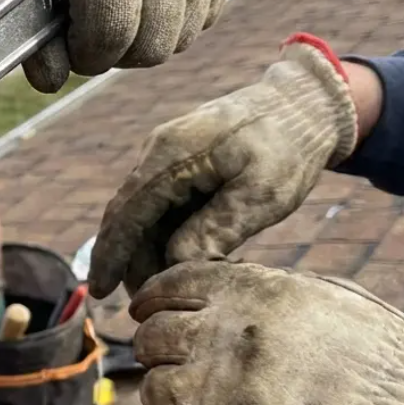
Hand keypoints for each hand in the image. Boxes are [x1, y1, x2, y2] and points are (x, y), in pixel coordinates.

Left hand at [0, 0, 236, 92]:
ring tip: (114, 5)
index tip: (66, 41)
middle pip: (155, 44)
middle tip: (87, 28)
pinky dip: (176, 15)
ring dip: (146, 36)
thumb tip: (48, 83)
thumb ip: (21, 13)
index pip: (113, 32)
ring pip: (184, 34)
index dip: (84, 54)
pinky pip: (208, 8)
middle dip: (115, 51)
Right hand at [87, 35, 357, 298]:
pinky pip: (162, 202)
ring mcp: (169, 155)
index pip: (127, 214)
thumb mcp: (261, 193)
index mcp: (171, 157)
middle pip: (128, 215)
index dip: (111, 255)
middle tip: (143, 301)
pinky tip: (178, 257)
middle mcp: (160, 153)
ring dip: (148, 248)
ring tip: (163, 285)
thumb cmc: (289, 147)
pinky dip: (163, 232)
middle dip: (129, 259)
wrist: (304, 103)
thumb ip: (218, 227)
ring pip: (144, 211)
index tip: (99, 292)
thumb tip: (176, 263)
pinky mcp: (183, 161)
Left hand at [131, 261, 403, 404]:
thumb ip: (255, 292)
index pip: (167, 287)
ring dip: (168, 394)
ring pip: (154, 389)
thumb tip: (205, 300)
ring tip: (193, 401)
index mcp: (245, 292)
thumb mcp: (318, 296)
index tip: (147, 312)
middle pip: (153, 339)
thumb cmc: (379, 357)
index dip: (152, 301)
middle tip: (172, 361)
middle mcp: (220, 336)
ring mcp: (214, 394)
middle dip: (158, 349)